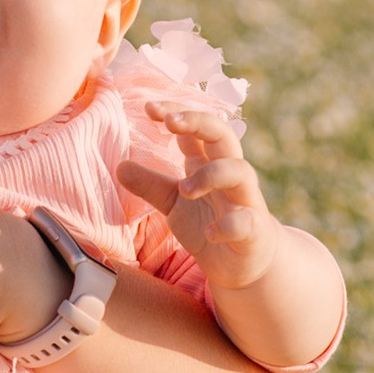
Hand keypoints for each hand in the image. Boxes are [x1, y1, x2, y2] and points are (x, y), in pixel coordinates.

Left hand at [120, 100, 279, 286]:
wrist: (244, 264)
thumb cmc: (209, 223)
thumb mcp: (173, 204)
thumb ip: (151, 185)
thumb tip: (119, 166)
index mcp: (208, 163)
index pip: (197, 128)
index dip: (177, 113)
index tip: (149, 108)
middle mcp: (230, 174)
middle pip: (222, 134)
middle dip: (198, 122)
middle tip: (170, 123)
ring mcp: (245, 200)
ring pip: (240, 171)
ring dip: (211, 174)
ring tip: (184, 189)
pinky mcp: (254, 230)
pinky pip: (246, 221)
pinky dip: (227, 225)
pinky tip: (210, 232)